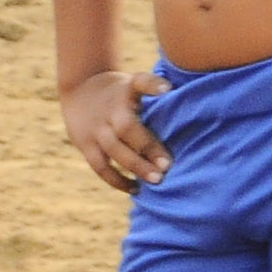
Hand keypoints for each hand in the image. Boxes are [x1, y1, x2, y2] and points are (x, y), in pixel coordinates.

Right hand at [62, 72, 167, 193]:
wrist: (79, 88)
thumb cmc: (120, 92)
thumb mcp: (133, 85)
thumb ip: (153, 100)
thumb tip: (191, 118)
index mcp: (125, 90)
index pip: (139, 83)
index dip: (153, 85)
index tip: (168, 89)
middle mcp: (110, 109)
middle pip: (127, 128)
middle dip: (148, 147)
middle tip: (167, 165)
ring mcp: (95, 128)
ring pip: (114, 150)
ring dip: (136, 166)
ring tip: (156, 180)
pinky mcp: (85, 144)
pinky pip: (100, 166)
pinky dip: (117, 180)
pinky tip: (136, 189)